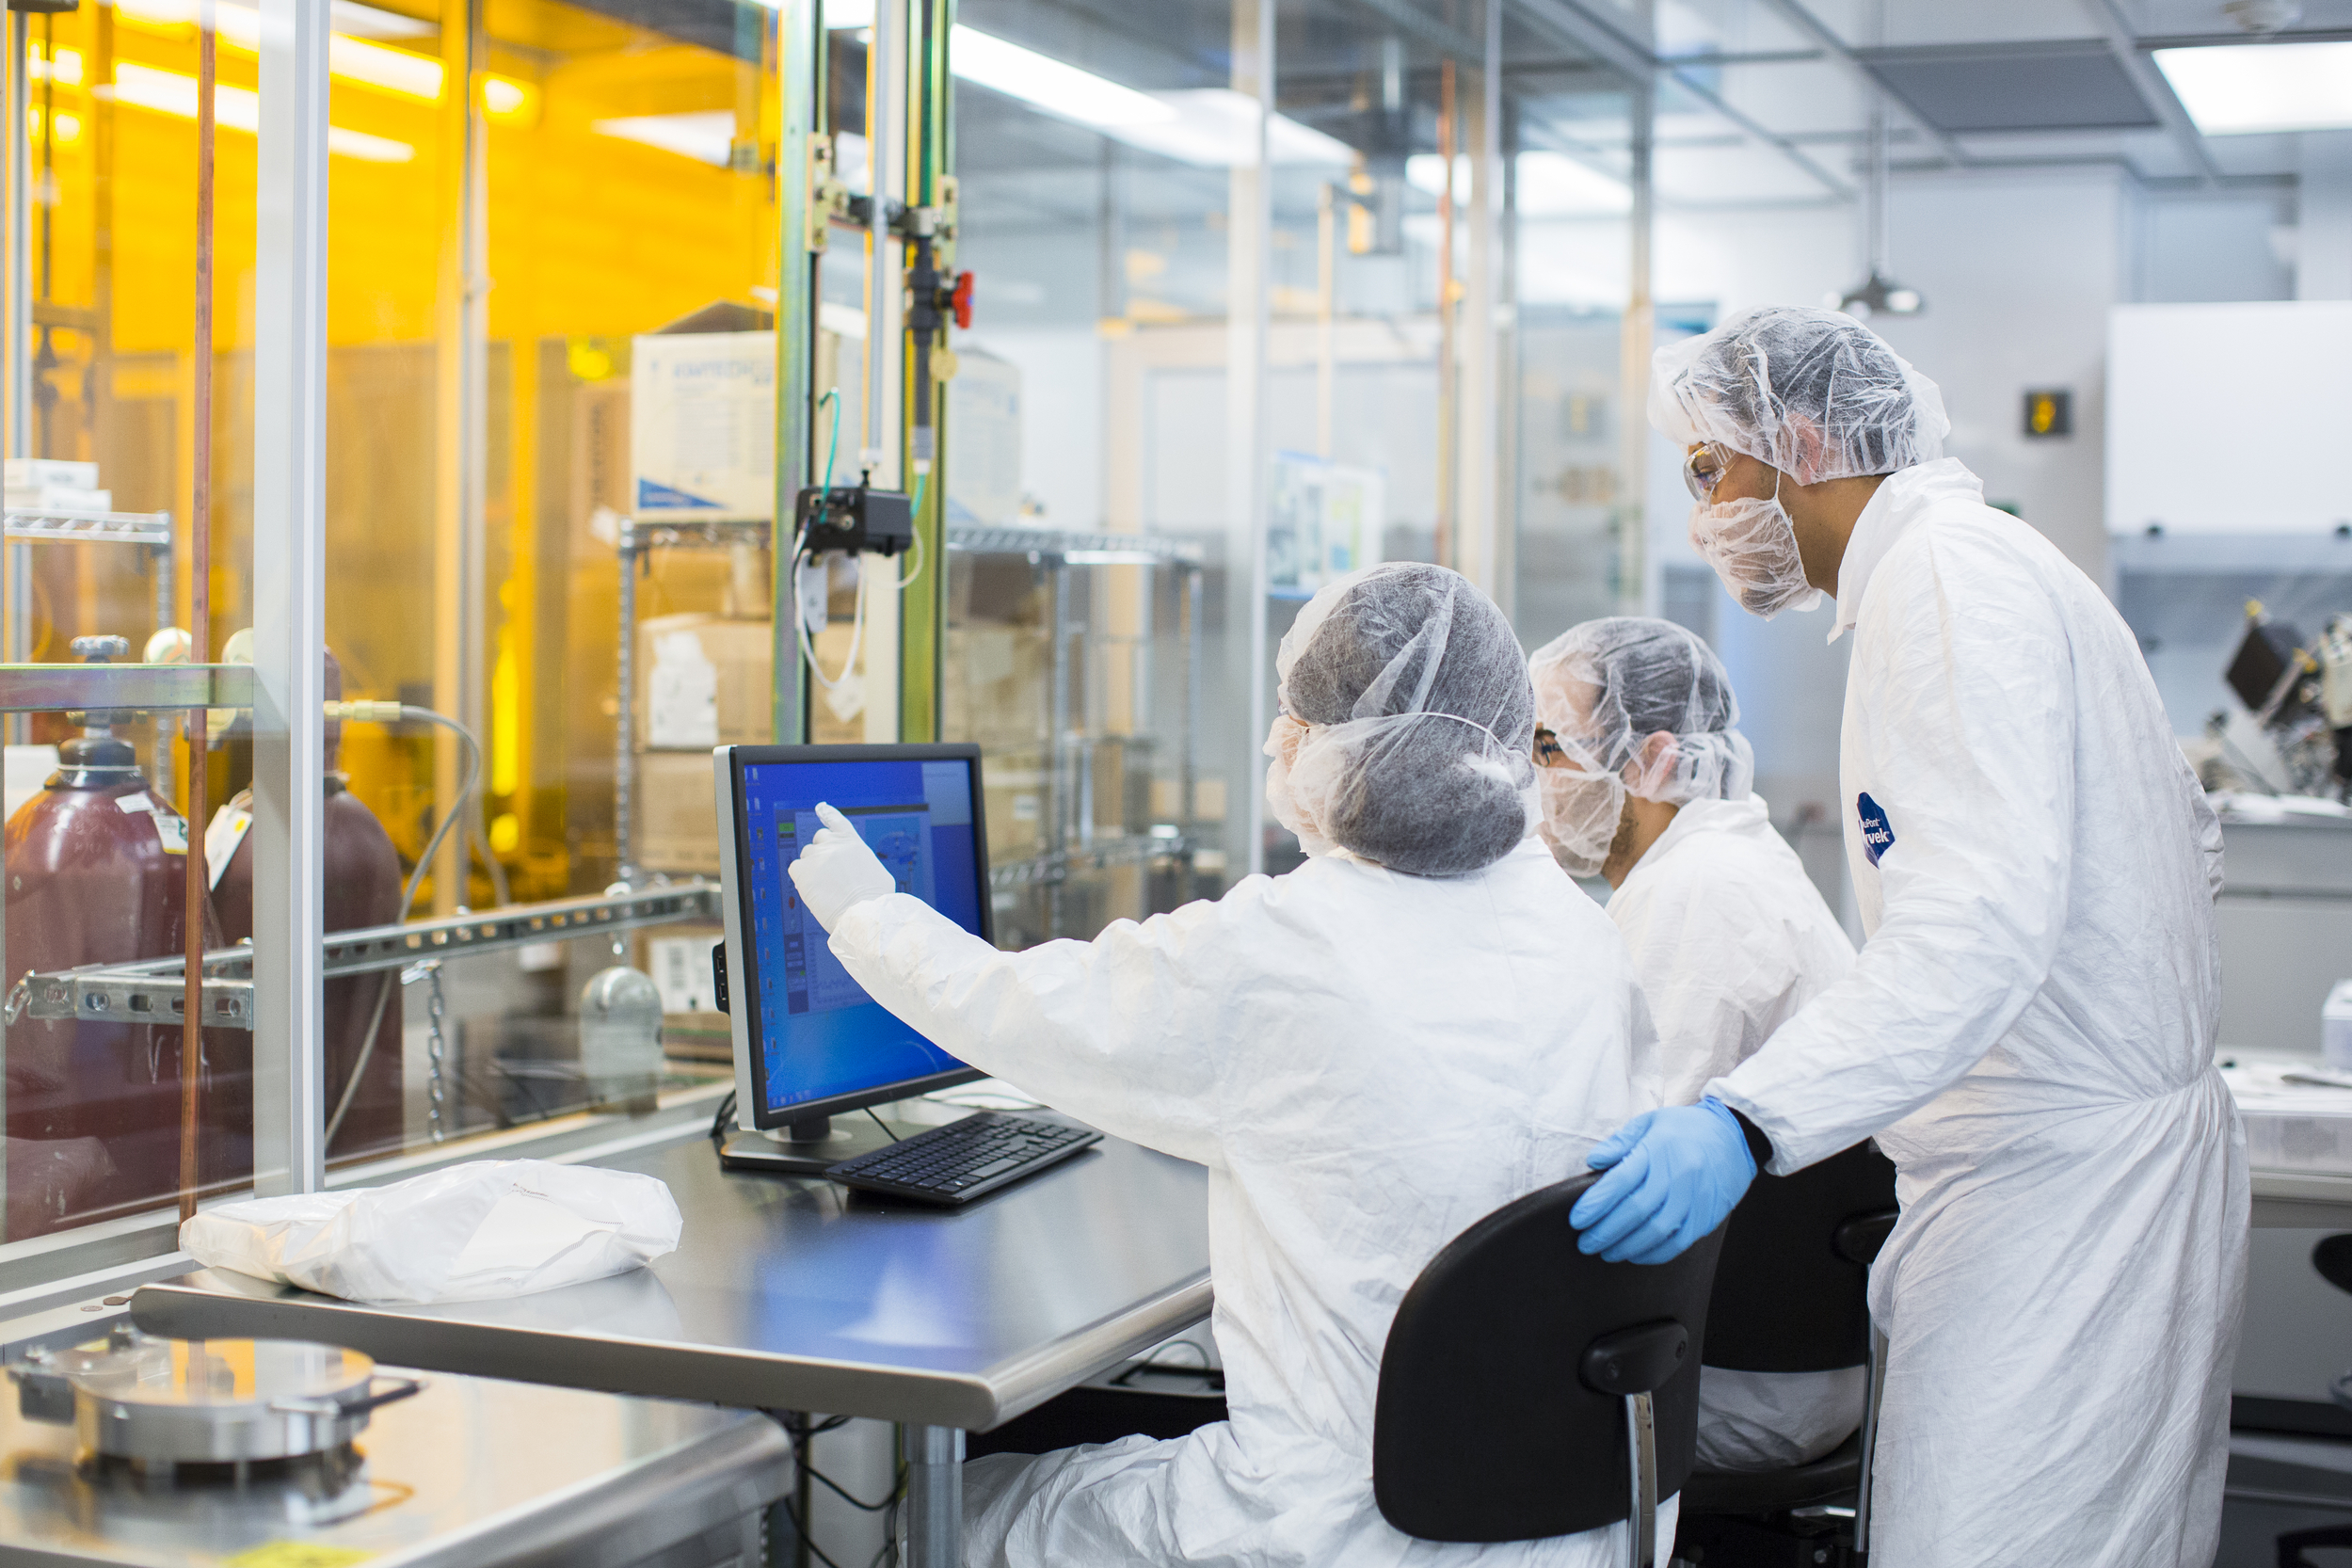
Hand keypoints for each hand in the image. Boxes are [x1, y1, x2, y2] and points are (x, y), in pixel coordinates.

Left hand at [787, 802, 896, 931]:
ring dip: (812, 866)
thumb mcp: (876, 872)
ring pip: (807, 855)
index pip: (837, 821)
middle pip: (819, 839)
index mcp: (853, 842)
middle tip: (828, 871)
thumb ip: (861, 862)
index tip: (821, 807)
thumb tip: (855, 869)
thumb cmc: (875, 899)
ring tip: (824, 886)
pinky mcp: (802, 871)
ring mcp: (817, 856)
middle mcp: (833, 844)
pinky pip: (795, 869)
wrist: (864, 912)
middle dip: (822, 851)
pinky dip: (801, 878)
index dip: (828, 813)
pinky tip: (812, 889)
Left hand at [1568, 1099, 1755, 1264]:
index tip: (1577, 1219)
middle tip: (1585, 1242)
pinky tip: (1636, 1255)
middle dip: (1604, 1232)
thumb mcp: (1650, 1122)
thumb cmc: (1687, 1128)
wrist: (1734, 1136)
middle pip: (1634, 1211)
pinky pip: (1678, 1243)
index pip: (1619, 1183)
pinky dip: (1654, 1253)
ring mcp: (1694, 1199)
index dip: (1595, 1205)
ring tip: (1606, 1252)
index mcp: (1657, 1151)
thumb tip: (1594, 1161)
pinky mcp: (1706, 1216)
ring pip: (1655, 1232)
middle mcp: (1676, 1176)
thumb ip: (1620, 1142)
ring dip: (1626, 1247)